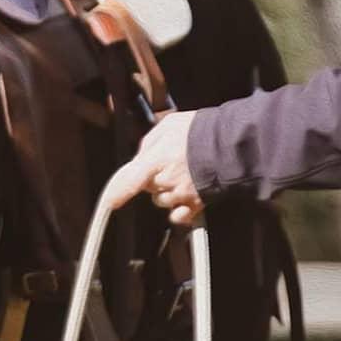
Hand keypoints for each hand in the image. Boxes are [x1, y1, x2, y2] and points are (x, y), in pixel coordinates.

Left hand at [103, 110, 203, 225]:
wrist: (231, 144)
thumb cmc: (200, 131)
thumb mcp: (168, 125)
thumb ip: (149, 142)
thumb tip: (141, 155)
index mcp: (157, 159)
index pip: (130, 180)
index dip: (117, 192)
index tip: (109, 202)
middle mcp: (167, 180)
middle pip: (148, 188)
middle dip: (152, 178)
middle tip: (168, 162)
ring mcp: (181, 194)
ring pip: (162, 201)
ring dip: (166, 191)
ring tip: (182, 174)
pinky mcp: (196, 204)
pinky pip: (179, 216)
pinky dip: (178, 210)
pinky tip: (185, 197)